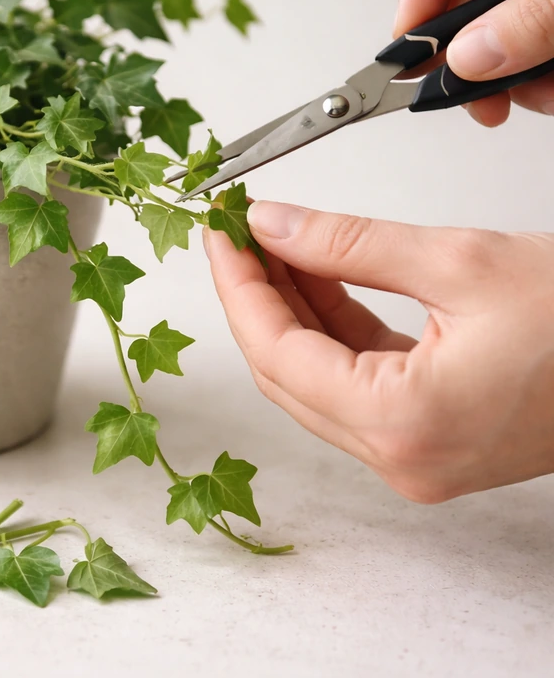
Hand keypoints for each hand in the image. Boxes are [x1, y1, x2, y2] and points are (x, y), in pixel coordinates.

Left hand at [203, 200, 553, 502]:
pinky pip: (355, 380)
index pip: (276, 351)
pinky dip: (332, 327)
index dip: (237, 285)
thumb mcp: (461, 262)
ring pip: (316, 376)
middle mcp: (399, 457)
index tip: (219, 231)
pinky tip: (317, 275)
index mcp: (402, 425)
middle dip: (255, 293)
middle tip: (236, 231)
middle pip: (286, 369)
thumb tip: (274, 224)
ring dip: (291, 307)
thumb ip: (349, 244)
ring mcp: (413, 455)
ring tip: (271, 241)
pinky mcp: (430, 438)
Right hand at [395, 0, 553, 125]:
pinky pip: (545, 27)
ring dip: (514, 68)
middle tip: (466, 95)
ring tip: (531, 98)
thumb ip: (537, 16)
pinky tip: (550, 89)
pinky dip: (545, 64)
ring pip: (514, 15)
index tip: (407, 50)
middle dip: (476, 48)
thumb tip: (470, 56)